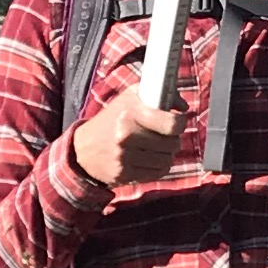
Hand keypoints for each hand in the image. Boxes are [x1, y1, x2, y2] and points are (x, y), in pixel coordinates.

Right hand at [70, 89, 188, 188]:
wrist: (83, 148)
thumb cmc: (112, 119)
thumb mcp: (130, 98)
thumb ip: (159, 94)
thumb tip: (184, 106)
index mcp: (131, 112)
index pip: (172, 124)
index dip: (180, 123)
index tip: (177, 122)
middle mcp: (127, 135)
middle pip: (172, 144)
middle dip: (173, 140)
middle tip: (166, 136)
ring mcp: (124, 157)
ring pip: (167, 161)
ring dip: (167, 154)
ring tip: (159, 147)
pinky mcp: (124, 174)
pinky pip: (156, 173)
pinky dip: (158, 167)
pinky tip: (150, 159)